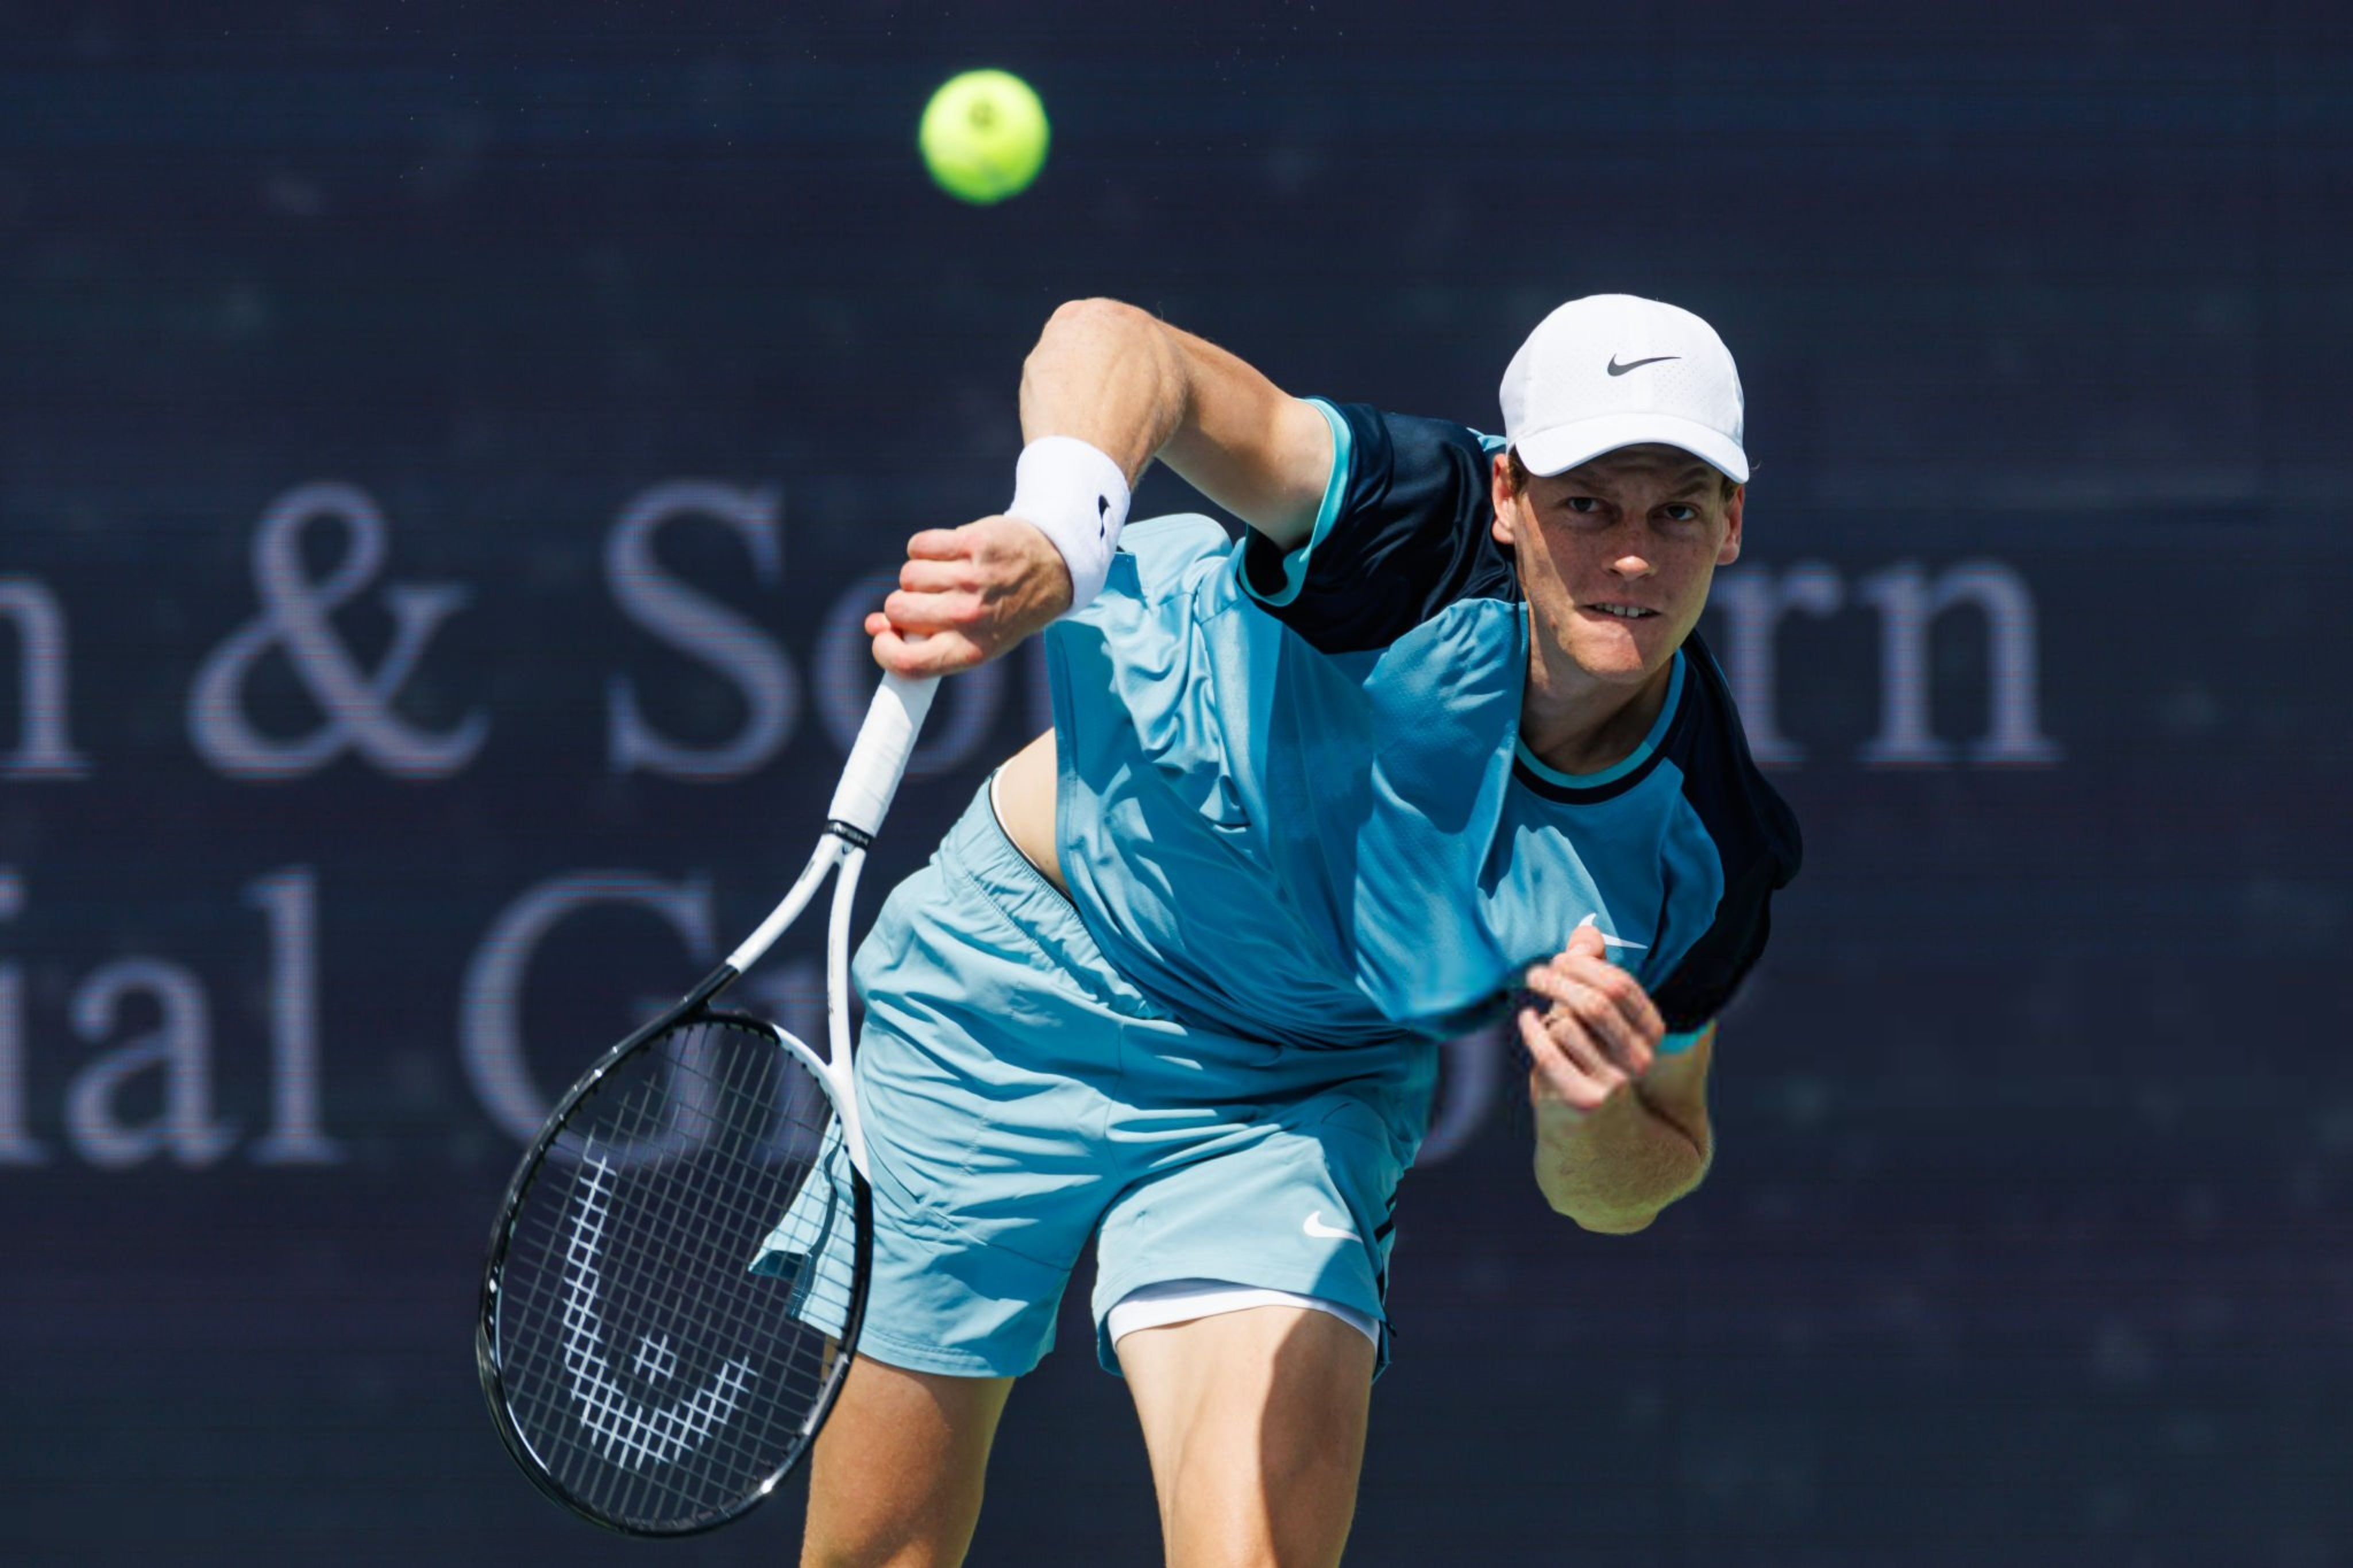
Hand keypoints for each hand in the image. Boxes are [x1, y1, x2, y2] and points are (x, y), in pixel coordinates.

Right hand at [865, 515, 1073, 676]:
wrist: (1053, 567)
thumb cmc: (1003, 610)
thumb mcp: (974, 639)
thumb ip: (923, 642)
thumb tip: (872, 624)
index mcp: (971, 651)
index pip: (907, 663)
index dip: (883, 650)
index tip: (884, 635)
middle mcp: (971, 617)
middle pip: (897, 609)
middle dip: (903, 604)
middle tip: (930, 601)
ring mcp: (972, 578)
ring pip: (908, 575)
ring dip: (919, 575)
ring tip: (948, 577)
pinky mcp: (972, 542)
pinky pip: (919, 545)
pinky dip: (926, 548)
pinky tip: (950, 554)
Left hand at [1518, 921, 1667, 1119]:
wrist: (1586, 1126)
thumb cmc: (1588, 1053)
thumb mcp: (1597, 1013)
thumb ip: (1595, 971)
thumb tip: (1586, 931)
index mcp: (1652, 1033)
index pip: (1620, 986)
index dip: (1584, 965)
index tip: (1559, 959)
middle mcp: (1640, 1060)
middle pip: (1595, 1003)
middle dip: (1560, 980)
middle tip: (1536, 973)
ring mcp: (1614, 1083)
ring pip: (1567, 1026)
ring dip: (1548, 1013)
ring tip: (1545, 1016)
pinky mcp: (1584, 1101)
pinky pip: (1548, 1051)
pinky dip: (1532, 1029)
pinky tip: (1527, 1018)